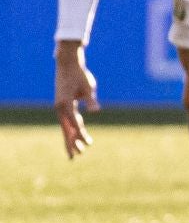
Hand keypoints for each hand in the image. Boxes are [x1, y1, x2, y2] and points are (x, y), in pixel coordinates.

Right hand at [54, 44, 99, 158]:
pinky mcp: (63, 105)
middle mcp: (60, 108)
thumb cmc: (80, 75)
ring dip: (72, 138)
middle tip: (75, 158)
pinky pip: (68, 120)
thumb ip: (90, 100)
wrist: (68, 64)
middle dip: (71, 143)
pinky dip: (72, 128)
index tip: (88, 144)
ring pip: (66, 126)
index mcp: (65, 105)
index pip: (75, 124)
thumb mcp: (88, 87)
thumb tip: (95, 111)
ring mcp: (60, 107)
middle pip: (66, 130)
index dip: (81, 135)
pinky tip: (77, 134)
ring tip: (78, 151)